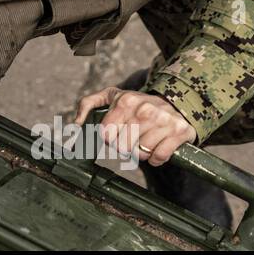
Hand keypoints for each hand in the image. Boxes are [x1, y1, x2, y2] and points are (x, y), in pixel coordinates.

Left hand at [75, 86, 195, 166]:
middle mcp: (144, 110)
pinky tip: (158, 147)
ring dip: (142, 152)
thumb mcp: (113, 96)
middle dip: (126, 147)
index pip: (106, 134)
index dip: (109, 139)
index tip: (116, 135)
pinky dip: (156, 158)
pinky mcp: (179, 132)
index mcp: (125, 101)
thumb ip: (89, 104)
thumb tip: (75, 124)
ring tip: (146, 140)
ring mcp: (163, 121)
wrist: (178, 102)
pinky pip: (158, 157)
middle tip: (133, 139)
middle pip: (122, 147)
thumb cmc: (139, 103)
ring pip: (141, 154)